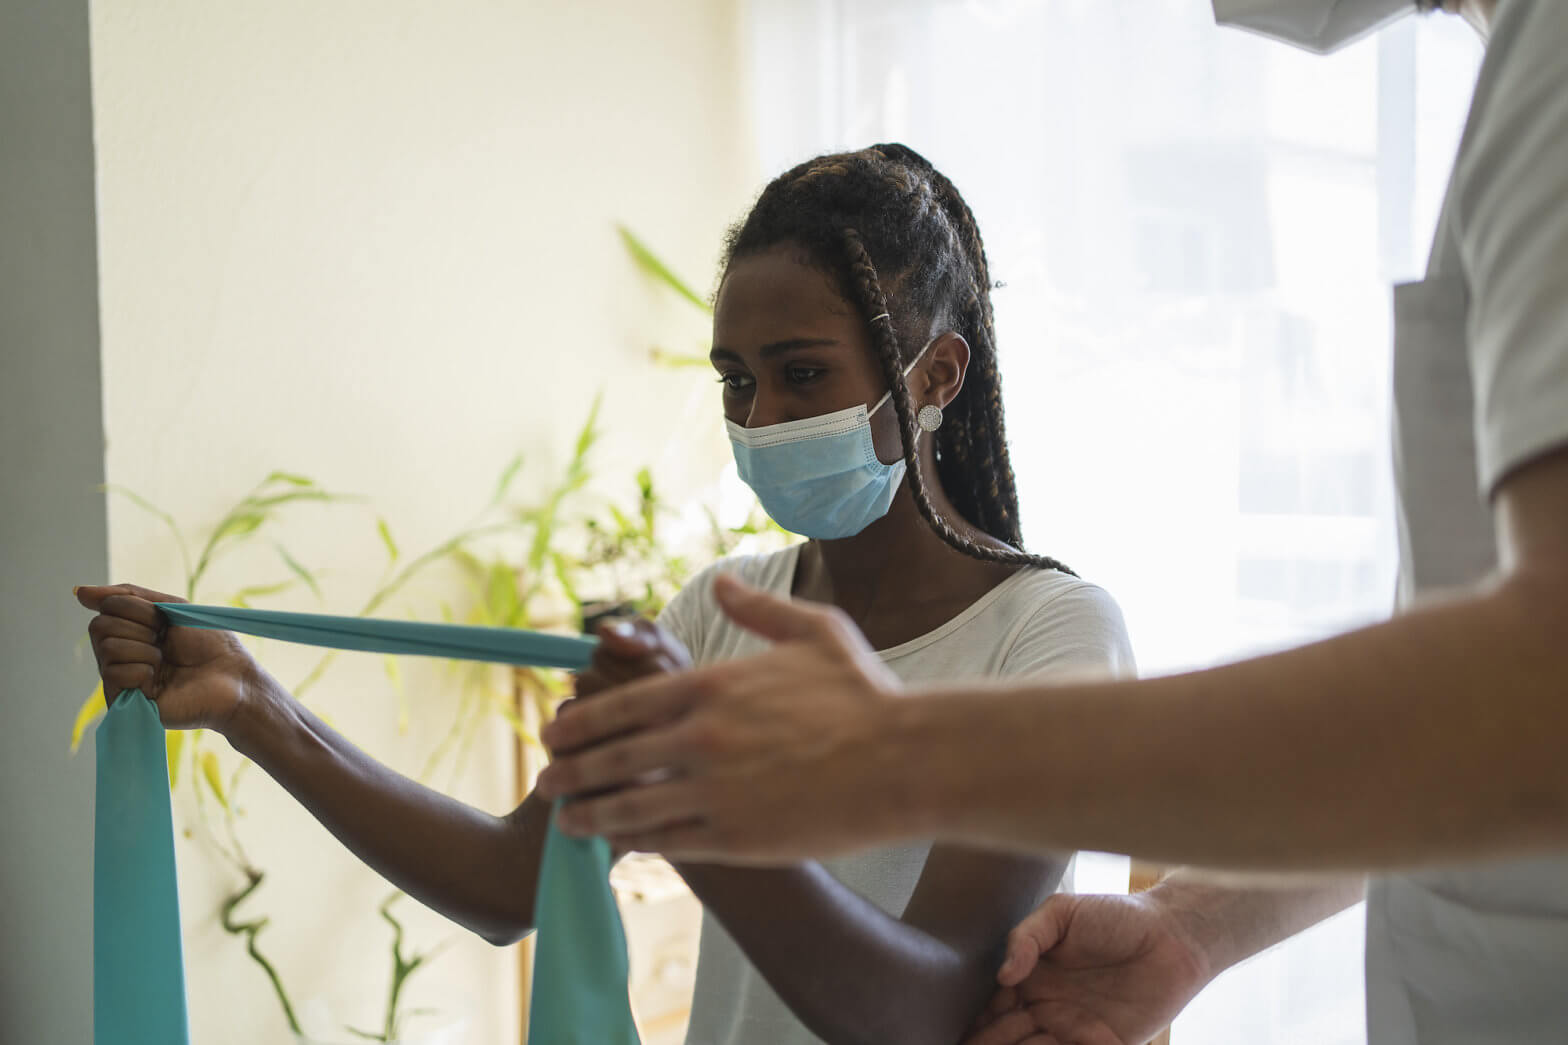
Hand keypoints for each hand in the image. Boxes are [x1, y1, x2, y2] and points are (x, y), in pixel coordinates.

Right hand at [75, 583, 258, 733]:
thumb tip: (78, 591)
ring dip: (145, 650)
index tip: (164, 621)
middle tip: (165, 643)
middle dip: (140, 628)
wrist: (231, 677)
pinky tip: (160, 681)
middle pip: (99, 626)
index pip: (106, 606)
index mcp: (131, 629)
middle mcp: (120, 653)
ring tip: (166, 663)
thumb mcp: (171, 606)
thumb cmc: (209, 642)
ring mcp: (120, 678)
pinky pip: (114, 673)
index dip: (138, 609)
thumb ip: (127, 596)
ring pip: (106, 648)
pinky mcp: (123, 702)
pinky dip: (143, 671)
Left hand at [535, 574, 906, 861]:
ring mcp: (715, 791)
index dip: (581, 721)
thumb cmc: (866, 694)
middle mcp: (702, 737)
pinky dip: (636, 844)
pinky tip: (621, 845)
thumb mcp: (814, 632)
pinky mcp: (736, 837)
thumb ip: (758, 609)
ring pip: (629, 806)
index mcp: (713, 686)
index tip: (555, 730)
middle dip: (569, 771)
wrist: (906, 761)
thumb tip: (720, 586)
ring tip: (566, 821)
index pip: (622, 704)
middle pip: (612, 757)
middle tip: (545, 781)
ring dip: (589, 815)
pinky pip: (668, 843)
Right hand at [962, 893, 1211, 1044]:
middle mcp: (1047, 1008)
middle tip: (976, 1040)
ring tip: (1014, 1038)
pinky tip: (1044, 1043)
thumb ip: (1026, 937)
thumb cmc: (1116, 916)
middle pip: (1007, 1036)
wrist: (1173, 935)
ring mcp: (1074, 1029)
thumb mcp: (1062, 912)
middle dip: (990, 1040)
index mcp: (1031, 978)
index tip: (968, 1024)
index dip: (978, 1018)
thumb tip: (1002, 975)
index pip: (993, 1006)